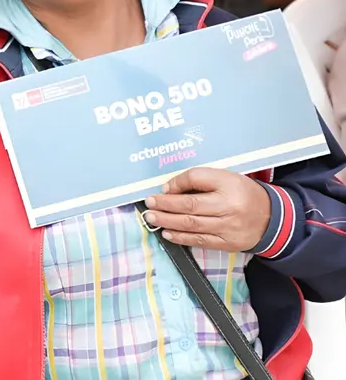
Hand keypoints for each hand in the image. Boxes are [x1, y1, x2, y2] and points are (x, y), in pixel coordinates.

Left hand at [142, 167, 271, 251]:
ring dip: (168, 222)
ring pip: (192, 225)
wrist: (272, 218)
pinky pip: (199, 241)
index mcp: (229, 186)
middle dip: (165, 206)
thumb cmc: (243, 194)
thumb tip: (169, 189)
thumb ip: (198, 179)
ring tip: (152, 218)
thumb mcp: (225, 178)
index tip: (162, 189)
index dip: (176, 184)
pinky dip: (181, 237)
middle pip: (191, 206)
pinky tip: (167, 233)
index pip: (197, 179)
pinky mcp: (227, 244)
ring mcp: (228, 228)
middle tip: (149, 205)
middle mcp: (229, 207)